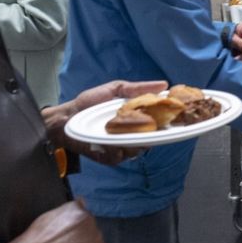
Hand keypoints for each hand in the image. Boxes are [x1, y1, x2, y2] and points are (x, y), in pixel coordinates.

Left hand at [42, 80, 167, 148]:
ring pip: (137, 149)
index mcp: (137, 118)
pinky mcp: (111, 158)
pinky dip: (115, 149)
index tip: (176, 116)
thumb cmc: (90, 102)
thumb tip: (164, 84)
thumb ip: (138, 88)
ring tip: (119, 129)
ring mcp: (123, 148)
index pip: (159, 122)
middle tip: (148, 124)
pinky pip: (120, 156)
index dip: (169, 121)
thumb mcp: (115, 89)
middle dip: (152, 133)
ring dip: (131, 140)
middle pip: (152, 139)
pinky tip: (106, 141)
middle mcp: (133, 135)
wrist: (66, 118)